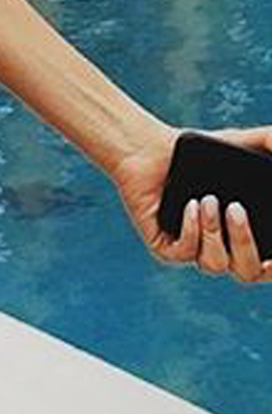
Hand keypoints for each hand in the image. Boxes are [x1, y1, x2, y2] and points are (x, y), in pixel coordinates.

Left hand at [111, 126, 271, 283]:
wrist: (153, 150)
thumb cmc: (202, 152)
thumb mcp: (243, 144)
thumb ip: (269, 142)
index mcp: (246, 234)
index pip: (268, 264)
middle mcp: (224, 248)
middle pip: (248, 271)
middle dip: (245, 242)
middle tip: (235, 209)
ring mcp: (195, 251)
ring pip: (215, 264)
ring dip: (214, 231)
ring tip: (207, 199)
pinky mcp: (166, 249)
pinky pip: (184, 253)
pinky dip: (191, 230)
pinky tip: (190, 205)